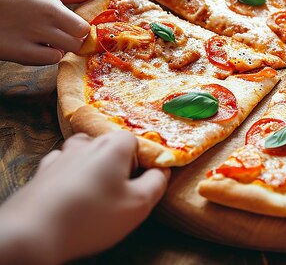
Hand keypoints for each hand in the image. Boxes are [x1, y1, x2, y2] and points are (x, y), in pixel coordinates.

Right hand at [0, 0, 103, 64]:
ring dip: (64, 47)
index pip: (84, 27)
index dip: (85, 28)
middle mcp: (42, 26)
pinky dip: (49, 55)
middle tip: (67, 33)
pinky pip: (49, 61)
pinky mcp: (21, 54)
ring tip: (52, 38)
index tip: (79, 24)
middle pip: (78, 42)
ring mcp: (31, 41)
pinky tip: (41, 46)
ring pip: (66, 52)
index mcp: (51, 8)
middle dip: (78, 39)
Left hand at [0, 131, 168, 263]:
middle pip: (111, 147)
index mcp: (114, 145)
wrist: (32, 232)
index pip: (138, 143)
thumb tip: (161, 172)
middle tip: (119, 195)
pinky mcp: (43, 172)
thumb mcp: (138, 205)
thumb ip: (156, 183)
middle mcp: (88, 143)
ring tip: (96, 195)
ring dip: (93, 169)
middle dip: (119, 166)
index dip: (143, 164)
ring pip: (86, 154)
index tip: (141, 186)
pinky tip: (72, 196)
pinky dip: (71, 177)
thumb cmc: (91, 216)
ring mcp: (62, 155)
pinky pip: (64, 167)